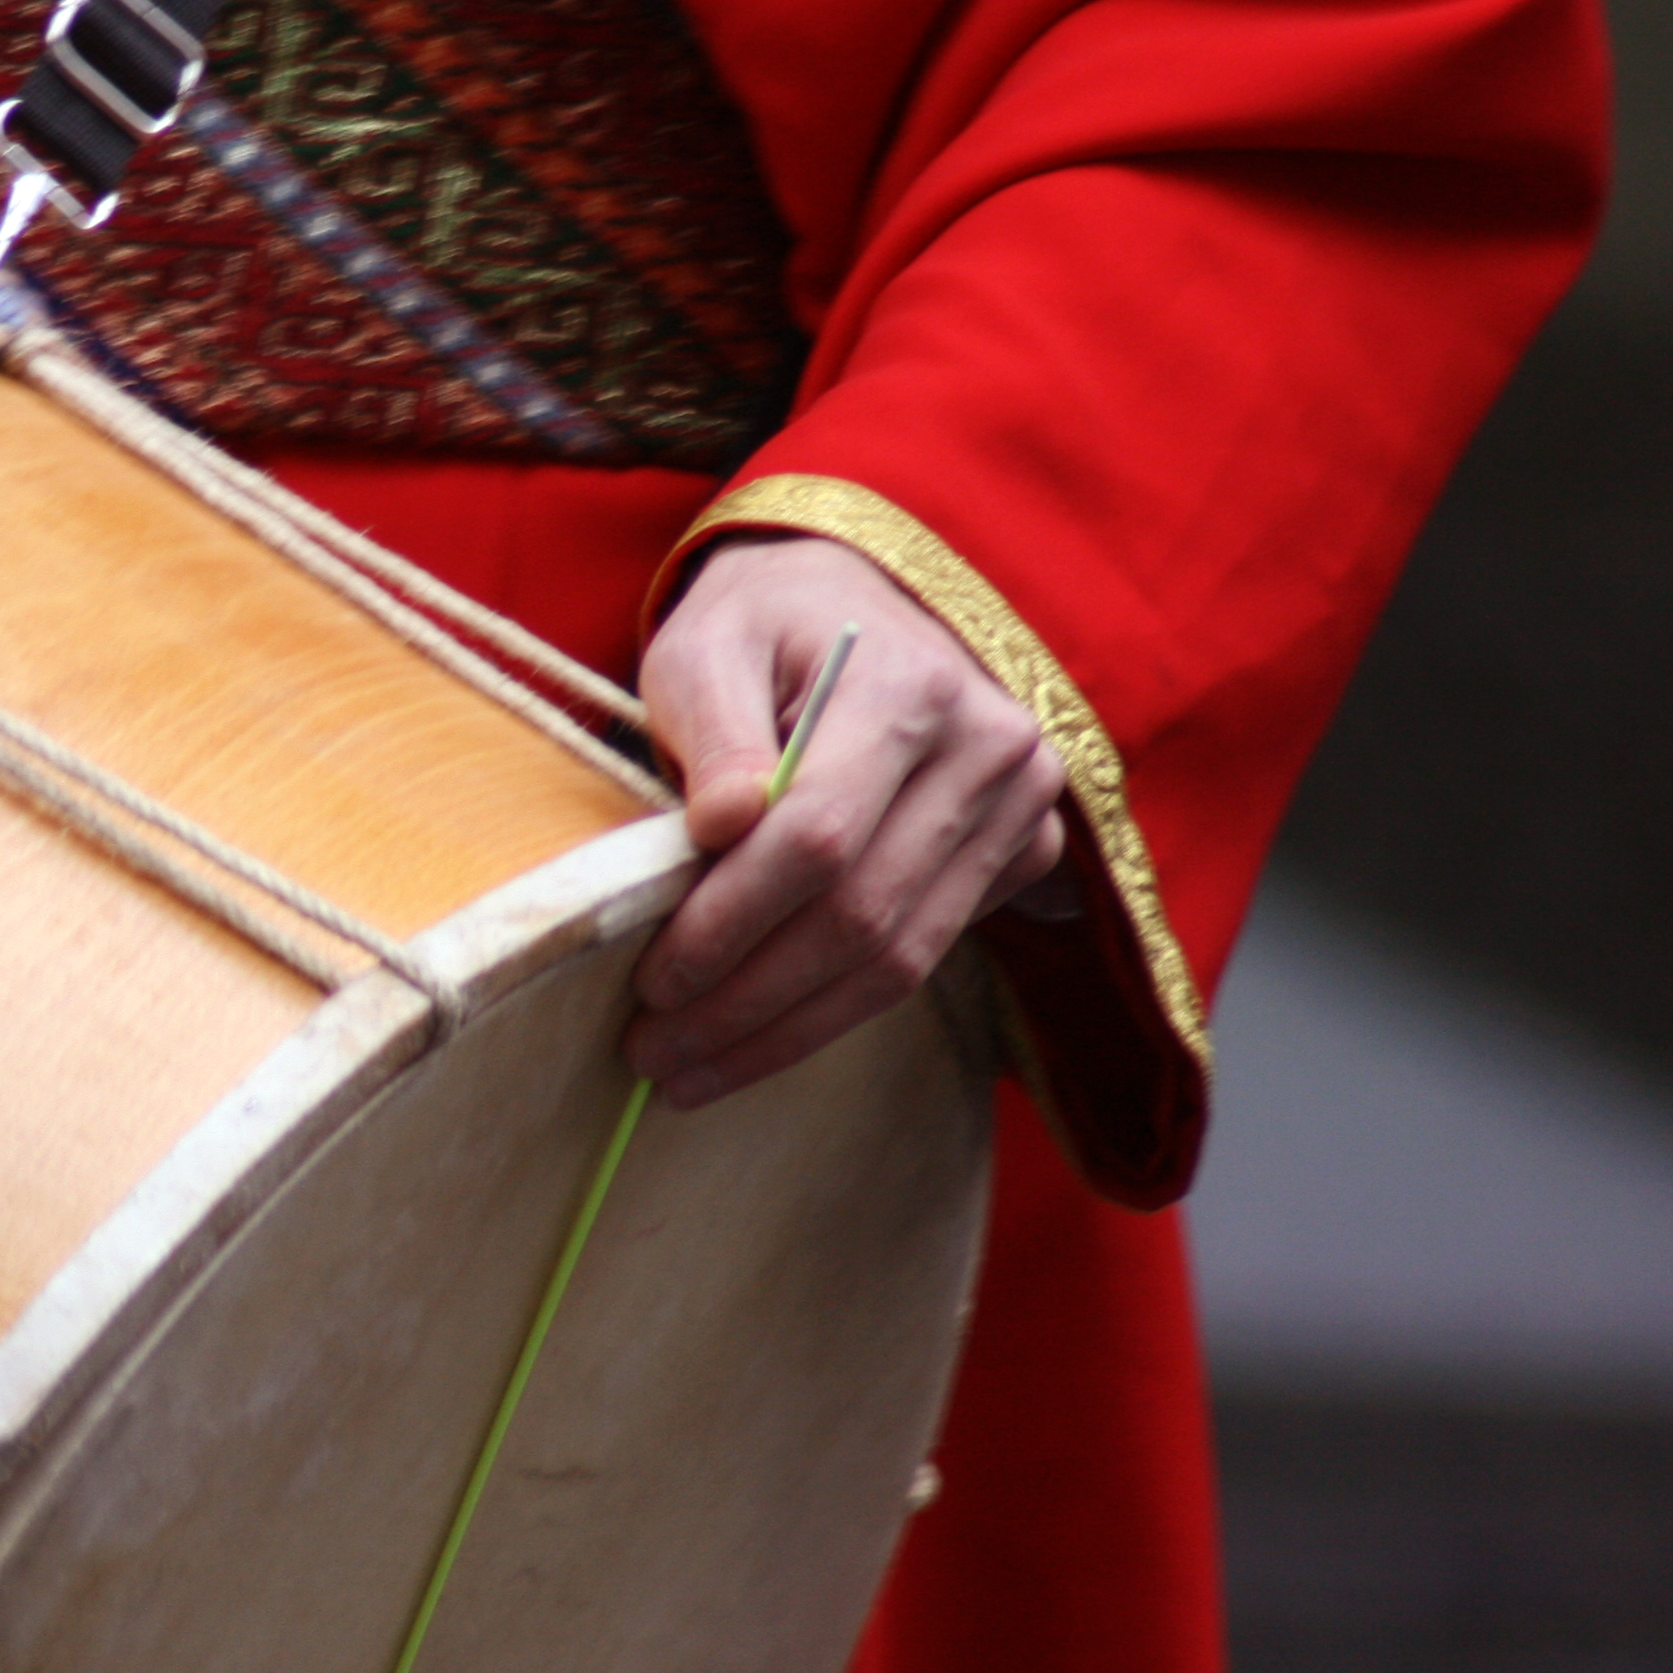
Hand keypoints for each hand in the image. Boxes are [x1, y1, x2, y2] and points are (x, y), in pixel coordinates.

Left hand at [626, 533, 1066, 1107]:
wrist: (855, 602)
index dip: (731, 921)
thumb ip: (711, 729)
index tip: (652, 979)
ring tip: (690, 1070)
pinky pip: (924, 956)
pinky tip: (758, 1039)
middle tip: (653, 1052)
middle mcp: (990, 749)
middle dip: (747, 1000)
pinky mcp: (1021, 853)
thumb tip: (719, 831)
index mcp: (909, 685)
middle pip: (862, 913)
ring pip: (900, 958)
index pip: (820, 836)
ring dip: (787, 1030)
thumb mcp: (705, 644)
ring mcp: (1020, 807)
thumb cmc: (761, 626)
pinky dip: (835, 1010)